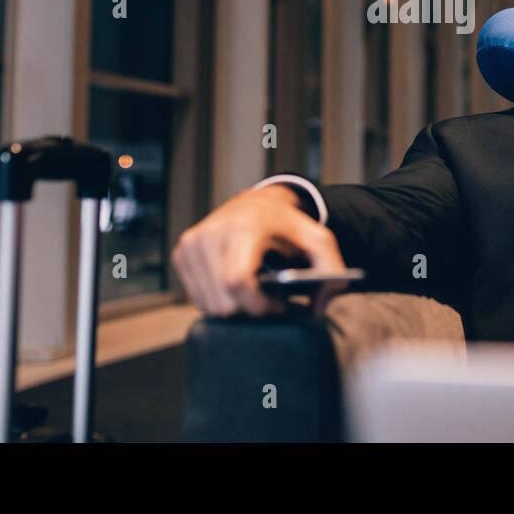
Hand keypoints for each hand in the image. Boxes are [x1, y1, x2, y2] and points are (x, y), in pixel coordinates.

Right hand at [172, 185, 348, 317]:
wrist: (256, 203)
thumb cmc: (288, 226)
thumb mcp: (319, 241)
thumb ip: (331, 272)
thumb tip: (317, 309)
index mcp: (243, 228)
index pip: (237, 282)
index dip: (259, 306)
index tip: (279, 306)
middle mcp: (211, 233)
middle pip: (223, 302)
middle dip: (250, 310)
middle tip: (269, 298)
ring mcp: (192, 243)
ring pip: (209, 305)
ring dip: (235, 306)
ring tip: (255, 289)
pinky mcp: (182, 253)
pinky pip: (198, 298)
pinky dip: (219, 299)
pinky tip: (236, 285)